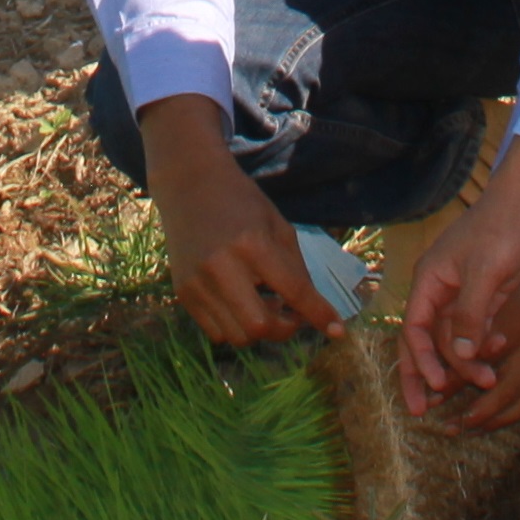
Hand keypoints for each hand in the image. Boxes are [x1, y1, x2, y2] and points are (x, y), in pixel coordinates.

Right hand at [139, 95, 343, 348]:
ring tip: (264, 305)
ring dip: (260, 330)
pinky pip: (215, 332)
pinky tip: (240, 304)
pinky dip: (235, 327)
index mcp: (253, 244)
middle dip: (285, 329)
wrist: (189, 184)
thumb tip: (311, 311)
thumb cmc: (241, 201)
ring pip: (238, 336)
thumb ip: (296, 269)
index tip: (337, 331)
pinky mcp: (182, 292)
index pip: (293, 291)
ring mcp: (197, 282)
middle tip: (292, 315)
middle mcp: (222, 267)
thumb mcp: (278, 226)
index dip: (318, 314)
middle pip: (260, 326)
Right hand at [400, 140, 519, 429]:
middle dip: (425, 375)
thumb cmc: (502, 229)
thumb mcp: (485, 272)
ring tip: (488, 381)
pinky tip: (498, 352)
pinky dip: (482, 347)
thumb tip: (458, 356)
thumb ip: (470, 315)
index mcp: (429, 280)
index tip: (433, 390)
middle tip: (425, 412)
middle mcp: (440, 291)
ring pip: (453, 340)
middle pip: (424, 341)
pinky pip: (475, 331)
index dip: (419, 362)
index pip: (413, 329)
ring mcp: (462, 295)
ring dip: (466, 363)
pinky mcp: (485, 297)